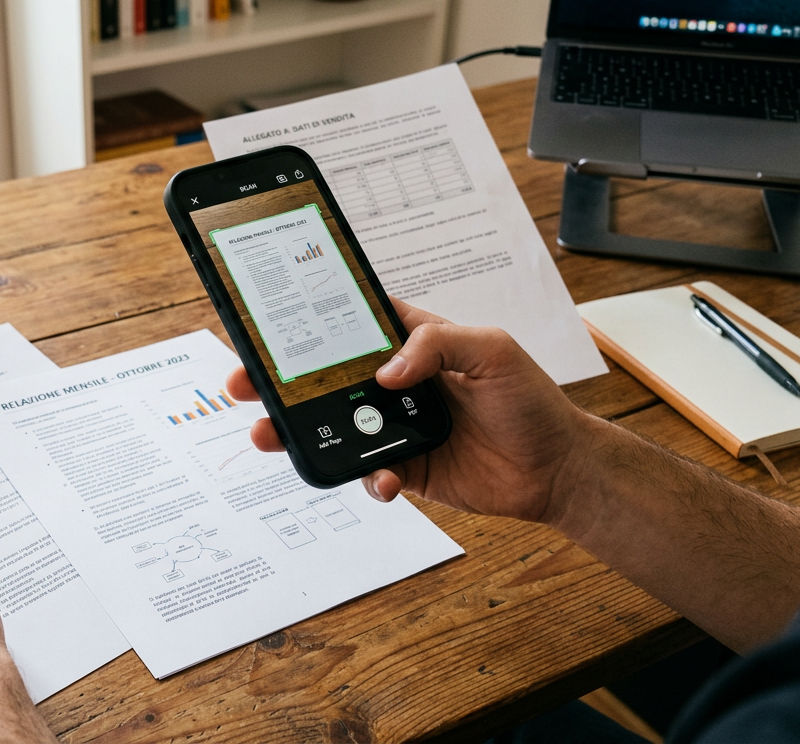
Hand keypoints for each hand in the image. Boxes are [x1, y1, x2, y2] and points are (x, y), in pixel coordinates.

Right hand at [227, 297, 604, 524]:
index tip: (264, 323)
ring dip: (297, 433)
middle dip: (277, 381)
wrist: (556, 470)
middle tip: (243, 384)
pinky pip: (365, 473)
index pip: (347, 322)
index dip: (305, 320)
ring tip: (270, 436)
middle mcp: (394, 381)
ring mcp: (392, 426)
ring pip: (330, 427)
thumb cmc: (531, 401)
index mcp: (411, 340)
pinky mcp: (401, 466)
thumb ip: (437, 344)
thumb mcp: (492, 349)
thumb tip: (385, 370)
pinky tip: (384, 480)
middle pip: (321, 377)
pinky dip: (366, 479)